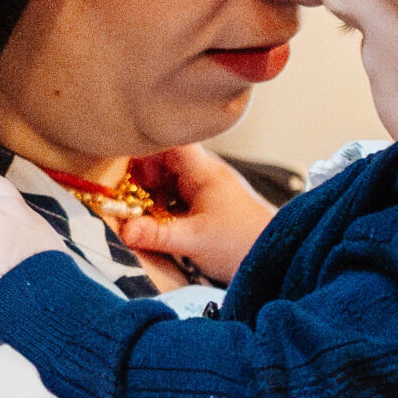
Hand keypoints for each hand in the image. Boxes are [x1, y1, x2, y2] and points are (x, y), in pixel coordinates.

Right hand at [115, 145, 276, 283]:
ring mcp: (206, 189)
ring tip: (134, 212)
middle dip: (139, 177)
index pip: (168, 141)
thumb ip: (157, 235)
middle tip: (123, 197)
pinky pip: (175, 197)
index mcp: (203, 171)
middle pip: (162, 160)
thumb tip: (122, 230)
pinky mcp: (207, 206)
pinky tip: (152, 223)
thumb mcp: (194, 240)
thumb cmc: (242, 243)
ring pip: (167, 180)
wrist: (277, 255)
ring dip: (149, 194)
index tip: (120, 167)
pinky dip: (160, 207)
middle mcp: (204, 174)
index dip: (142, 149)